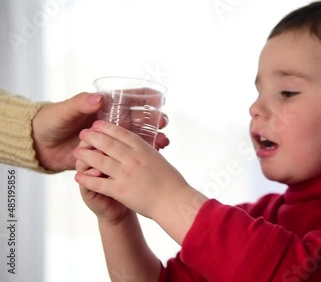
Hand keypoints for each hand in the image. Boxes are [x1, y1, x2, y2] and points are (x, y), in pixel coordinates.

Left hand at [32, 92, 168, 171]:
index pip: (128, 99)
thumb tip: (99, 98)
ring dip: (151, 139)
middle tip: (164, 123)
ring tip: (163, 142)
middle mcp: (110, 123)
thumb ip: (80, 104)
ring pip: (136, 138)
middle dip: (153, 120)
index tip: (160, 97)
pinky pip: (126, 156)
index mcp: (104, 108)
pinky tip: (151, 158)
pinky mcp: (107, 156)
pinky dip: (138, 158)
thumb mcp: (64, 111)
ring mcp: (110, 141)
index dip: (145, 97)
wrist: (39, 146)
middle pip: (138, 119)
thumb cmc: (51, 122)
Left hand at [73, 121, 188, 218]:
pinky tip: (78, 176)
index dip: (107, 127)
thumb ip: (147, 154)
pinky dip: (87, 178)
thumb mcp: (160, 161)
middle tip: (83, 134)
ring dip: (86, 155)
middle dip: (92, 137)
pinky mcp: (120, 190)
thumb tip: (141, 148)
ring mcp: (125, 174)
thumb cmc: (172, 183)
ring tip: (77, 151)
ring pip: (99, 160)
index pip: (122, 133)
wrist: (174, 202)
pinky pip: (98, 183)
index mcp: (144, 149)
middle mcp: (133, 158)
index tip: (97, 124)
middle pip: (107, 143)